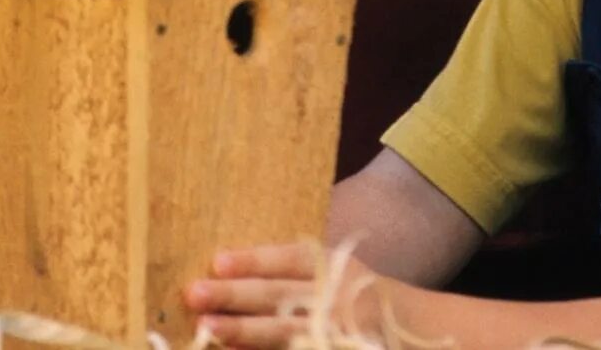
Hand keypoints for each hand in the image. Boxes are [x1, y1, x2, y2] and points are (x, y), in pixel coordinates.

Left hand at [185, 242, 387, 349]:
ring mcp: (336, 332)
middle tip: (195, 292)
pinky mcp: (330, 349)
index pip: (290, 259)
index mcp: (333, 267)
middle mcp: (334, 299)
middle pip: (280, 296)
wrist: (405, 330)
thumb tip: (224, 266)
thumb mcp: (334, 269)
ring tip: (208, 327)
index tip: (217, 261)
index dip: (254, 261)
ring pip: (283, 332)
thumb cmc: (351, 293)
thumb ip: (292, 267)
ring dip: (243, 331)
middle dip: (236, 295)